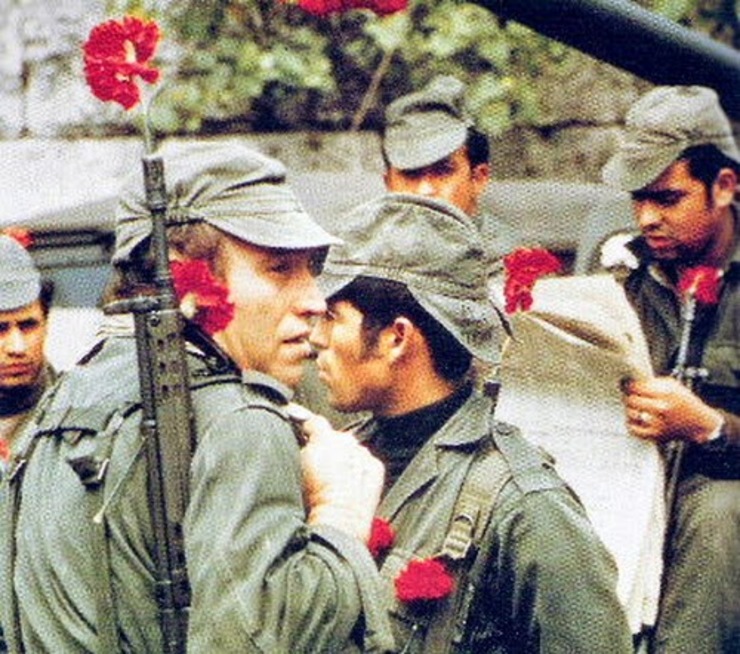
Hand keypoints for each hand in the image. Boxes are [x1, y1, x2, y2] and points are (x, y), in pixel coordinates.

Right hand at [299, 411, 383, 542]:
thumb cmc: (315, 499)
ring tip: (334, 480)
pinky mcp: (375, 467)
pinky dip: (359, 469)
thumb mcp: (295, 468)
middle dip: (327, 447)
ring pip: (351, 450)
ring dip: (344, 458)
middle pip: (335, 437)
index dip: (306, 424)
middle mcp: (346, 441)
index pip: (314, 421)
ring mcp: (363, 453)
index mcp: (324, 438)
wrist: (339, 519)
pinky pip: (365, 462)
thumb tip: (300, 441)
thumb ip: (300, 449)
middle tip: (318, 468)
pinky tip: (349, 484)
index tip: (301, 426)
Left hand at [622, 376, 722, 443]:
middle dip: (629, 397)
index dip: (628, 385)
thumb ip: (653, 382)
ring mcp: (658, 422)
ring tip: (634, 407)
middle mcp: (661, 408)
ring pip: (631, 414)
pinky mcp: (657, 435)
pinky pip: (634, 429)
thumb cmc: (685, 402)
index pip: (636, 387)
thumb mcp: (673, 386)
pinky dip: (632, 424)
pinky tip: (636, 419)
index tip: (626, 385)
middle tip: (630, 396)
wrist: (699, 423)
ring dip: (630, 409)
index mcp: (665, 393)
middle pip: (631, 400)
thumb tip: (632, 381)